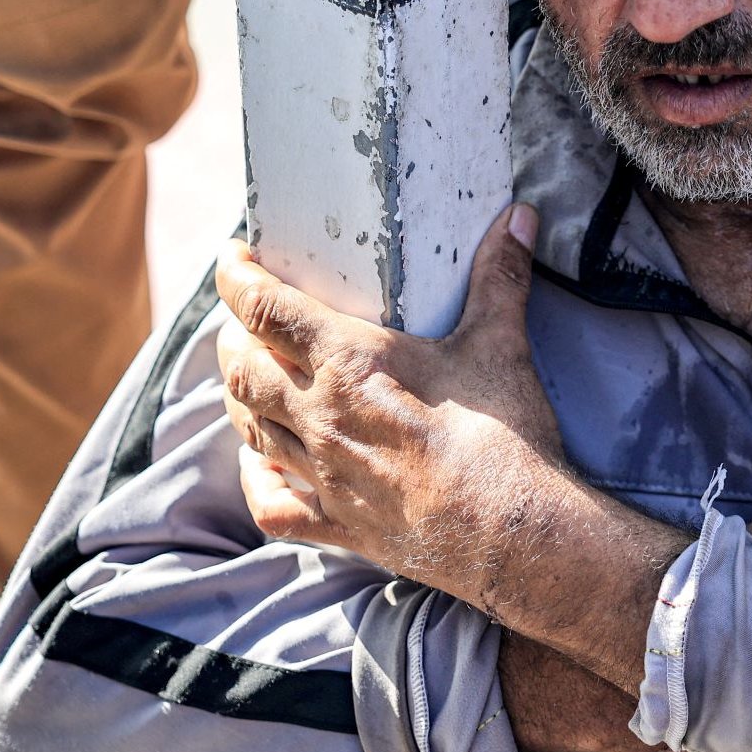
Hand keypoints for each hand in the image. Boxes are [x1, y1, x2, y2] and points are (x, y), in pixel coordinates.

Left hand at [217, 202, 562, 603]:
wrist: (515, 534)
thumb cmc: (502, 435)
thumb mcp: (500, 342)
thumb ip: (500, 275)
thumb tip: (518, 216)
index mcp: (348, 364)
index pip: (265, 309)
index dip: (236, 277)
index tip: (233, 256)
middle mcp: (319, 418)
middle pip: (240, 367)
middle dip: (232, 332)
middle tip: (245, 312)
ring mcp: (322, 475)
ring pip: (249, 428)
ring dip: (239, 394)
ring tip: (249, 371)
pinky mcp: (338, 523)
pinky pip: (272, 504)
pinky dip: (258, 478)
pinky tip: (263, 463)